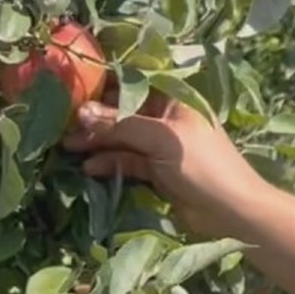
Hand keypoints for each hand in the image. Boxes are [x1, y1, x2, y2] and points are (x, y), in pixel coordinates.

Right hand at [63, 94, 263, 238]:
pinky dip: (109, 163)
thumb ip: (121, 125)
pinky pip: (127, 161)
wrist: (232, 211)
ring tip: (67, 146)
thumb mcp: (161, 139)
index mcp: (174, 100)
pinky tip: (89, 167)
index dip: (104, 82)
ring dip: (97, 141)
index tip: (73, 84)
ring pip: (122, 138)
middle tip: (62, 122)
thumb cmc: (204, 165)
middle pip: (123, 111)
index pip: (134, 82)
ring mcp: (161, 145)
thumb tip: (81, 113)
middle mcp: (166, 118)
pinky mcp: (157, 171)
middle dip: (94, 116)